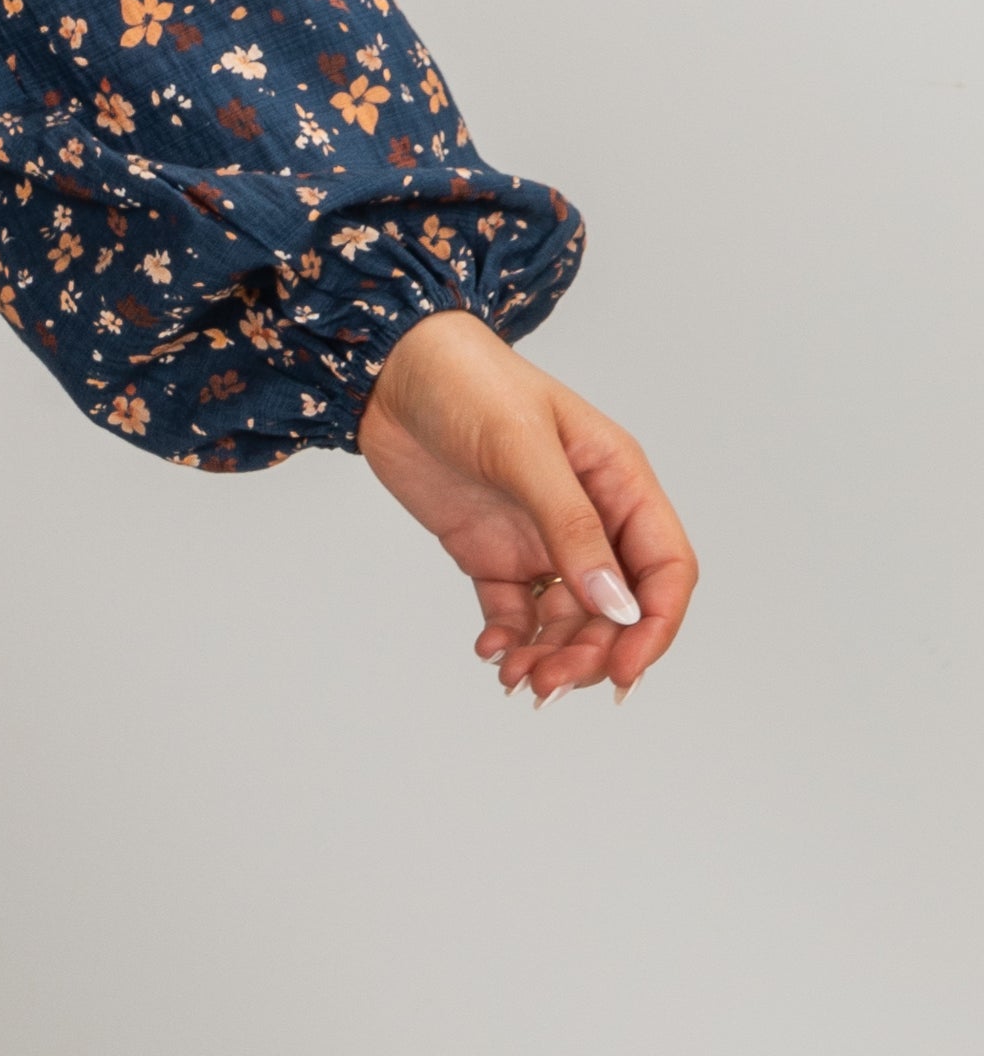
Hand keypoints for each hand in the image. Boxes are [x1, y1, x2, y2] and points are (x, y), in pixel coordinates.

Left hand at [356, 313, 696, 703]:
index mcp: (619, 483)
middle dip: (591, 653)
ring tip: (515, 677)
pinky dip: (509, 640)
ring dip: (550, 656)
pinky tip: (490, 652)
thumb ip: (571, 526)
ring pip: (566, 619)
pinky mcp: (490, 553)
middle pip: (615, 609)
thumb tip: (614, 603)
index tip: (624, 672)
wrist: (389, 372)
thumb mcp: (525, 450)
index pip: (665, 569)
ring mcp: (540, 537)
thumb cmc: (469, 384)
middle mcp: (589, 517)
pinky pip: (513, 612)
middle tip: (550, 683)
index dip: (654, 626)